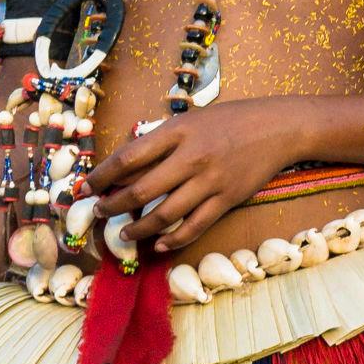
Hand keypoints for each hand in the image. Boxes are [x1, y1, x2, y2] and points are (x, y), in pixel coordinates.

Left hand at [83, 98, 300, 258]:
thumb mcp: (189, 120)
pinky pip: (195, 225)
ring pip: (165, 214)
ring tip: (123, 233)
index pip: (128, 158)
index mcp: (177, 132)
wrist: (278, 128)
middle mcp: (191, 157)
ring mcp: (210, 181)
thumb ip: (160, 140)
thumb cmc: (229, 120)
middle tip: (99, 212)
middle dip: (113, 206)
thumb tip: (125, 166)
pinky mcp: (227, 199)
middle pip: (141, 190)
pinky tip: (159, 244)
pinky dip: (173, 239)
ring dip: (138, 228)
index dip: (101, 176)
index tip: (85, 187)